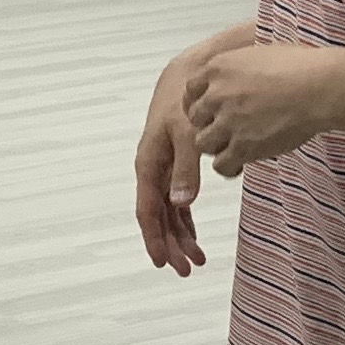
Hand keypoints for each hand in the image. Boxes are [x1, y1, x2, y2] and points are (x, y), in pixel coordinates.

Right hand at [135, 61, 205, 274]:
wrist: (190, 75)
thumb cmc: (184, 101)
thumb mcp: (187, 134)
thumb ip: (185, 169)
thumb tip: (182, 204)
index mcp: (148, 164)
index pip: (148, 210)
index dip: (154, 238)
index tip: (163, 262)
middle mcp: (152, 170)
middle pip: (158, 217)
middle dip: (171, 244)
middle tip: (186, 269)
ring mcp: (163, 168)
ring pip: (168, 211)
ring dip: (180, 235)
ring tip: (196, 259)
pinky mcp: (176, 163)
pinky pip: (177, 199)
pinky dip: (185, 218)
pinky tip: (194, 233)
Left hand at [181, 40, 344, 177]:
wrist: (321, 86)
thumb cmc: (302, 66)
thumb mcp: (259, 53)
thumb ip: (239, 66)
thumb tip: (240, 73)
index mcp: (218, 67)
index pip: (190, 90)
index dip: (200, 103)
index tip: (210, 110)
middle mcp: (217, 94)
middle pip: (194, 118)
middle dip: (208, 124)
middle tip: (226, 129)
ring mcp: (228, 121)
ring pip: (203, 143)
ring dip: (217, 146)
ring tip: (235, 147)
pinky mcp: (243, 146)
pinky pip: (221, 165)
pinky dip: (229, 166)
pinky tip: (241, 163)